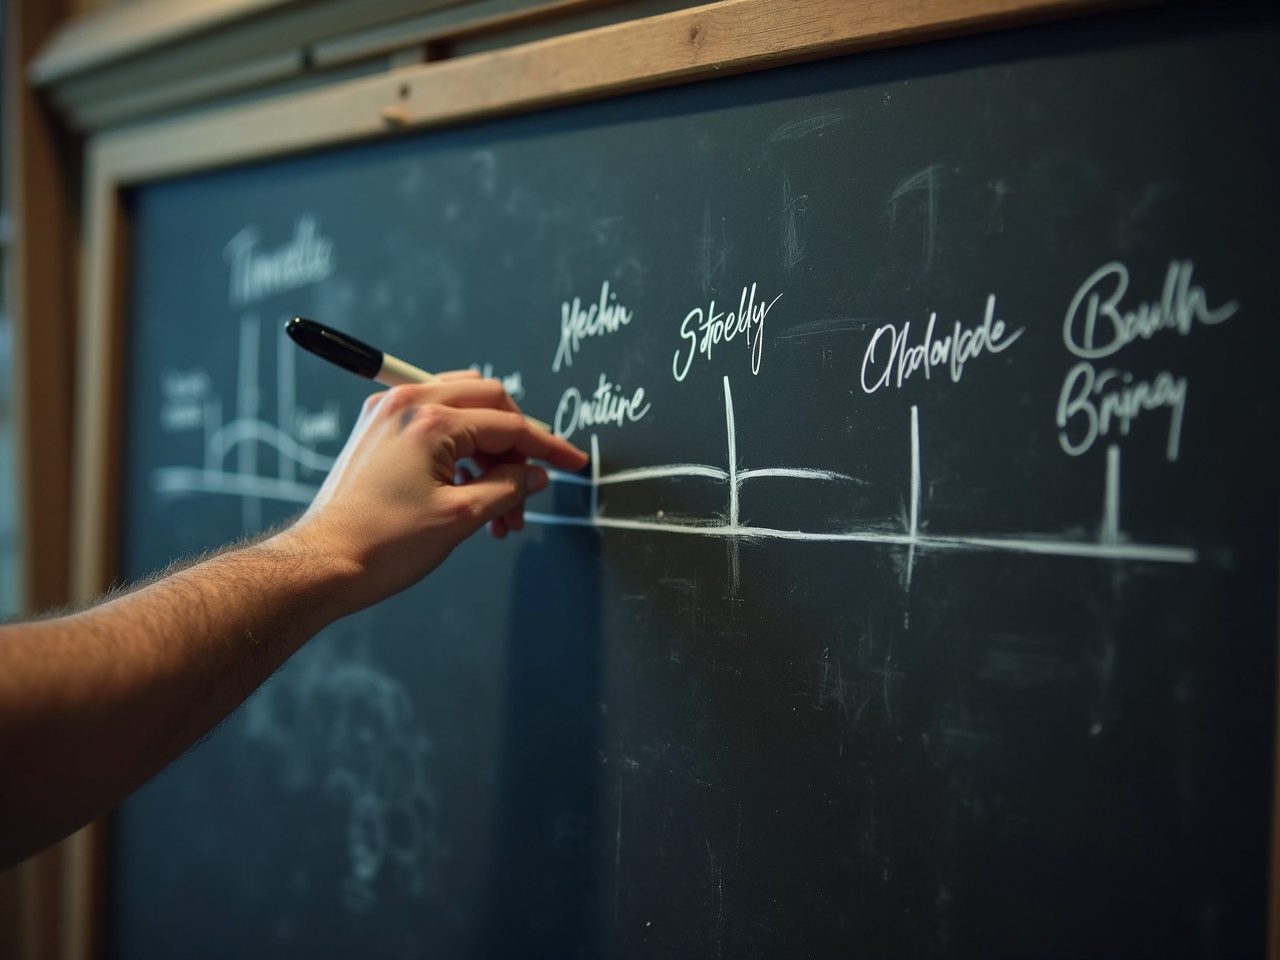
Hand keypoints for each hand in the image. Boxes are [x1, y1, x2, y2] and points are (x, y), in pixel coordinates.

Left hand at [278, 371, 588, 613]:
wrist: (324, 564)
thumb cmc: (380, 544)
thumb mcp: (461, 517)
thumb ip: (509, 488)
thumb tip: (534, 475)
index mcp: (430, 420)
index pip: (508, 423)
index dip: (547, 447)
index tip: (571, 462)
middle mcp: (407, 405)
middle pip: (488, 402)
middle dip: (516, 445)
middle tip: (530, 484)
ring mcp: (389, 415)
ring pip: (464, 413)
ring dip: (491, 454)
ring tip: (500, 509)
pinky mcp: (379, 431)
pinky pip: (437, 427)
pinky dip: (463, 455)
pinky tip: (472, 496)